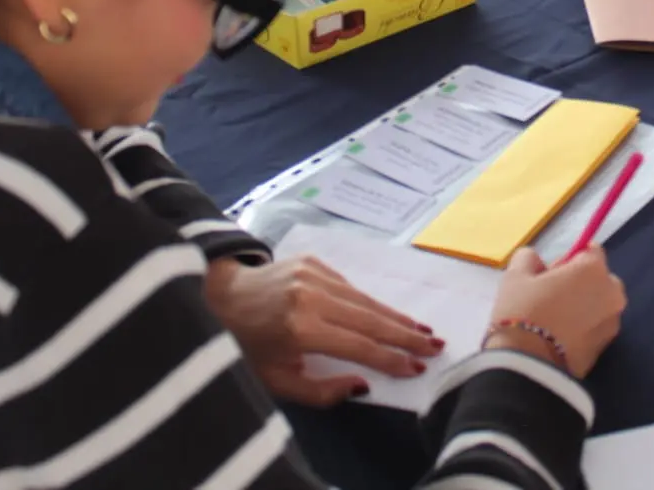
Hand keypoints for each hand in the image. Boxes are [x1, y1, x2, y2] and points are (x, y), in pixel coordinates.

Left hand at [206, 256, 441, 405]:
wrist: (217, 296)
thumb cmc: (245, 345)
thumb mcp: (276, 381)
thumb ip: (321, 391)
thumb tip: (363, 385)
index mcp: (300, 328)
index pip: (359, 346)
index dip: (391, 359)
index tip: (417, 368)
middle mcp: (310, 296)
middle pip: (370, 319)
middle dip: (406, 335)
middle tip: (436, 346)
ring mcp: (312, 274)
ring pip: (364, 299)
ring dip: (396, 317)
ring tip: (423, 331)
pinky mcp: (313, 262)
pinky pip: (349, 287)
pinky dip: (370, 303)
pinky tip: (388, 316)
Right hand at [487, 247, 625, 377]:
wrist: (530, 366)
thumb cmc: (523, 311)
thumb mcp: (516, 275)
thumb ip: (529, 258)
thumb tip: (537, 263)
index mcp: (594, 270)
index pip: (589, 251)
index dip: (569, 259)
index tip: (548, 274)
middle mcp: (612, 293)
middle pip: (599, 279)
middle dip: (580, 283)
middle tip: (549, 297)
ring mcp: (613, 323)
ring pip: (599, 304)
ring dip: (583, 306)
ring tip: (553, 320)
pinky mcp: (606, 348)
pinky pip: (595, 327)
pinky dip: (583, 327)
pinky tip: (559, 337)